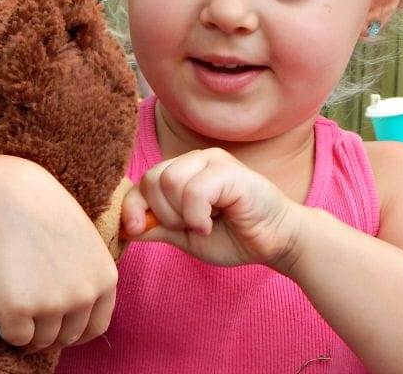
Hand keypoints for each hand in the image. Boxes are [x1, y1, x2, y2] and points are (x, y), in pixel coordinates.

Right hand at [0, 158, 117, 351]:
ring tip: (18, 293)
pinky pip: (14, 337)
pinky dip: (6, 324)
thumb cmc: (44, 219)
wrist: (8, 200)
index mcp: (105, 279)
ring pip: (39, 341)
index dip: (74, 329)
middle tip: (31, 305)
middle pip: (66, 337)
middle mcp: (83, 295)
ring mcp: (51, 303)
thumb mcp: (85, 244)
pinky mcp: (17, 309)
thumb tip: (82, 320)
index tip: (58, 322)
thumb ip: (89, 279)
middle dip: (49, 329)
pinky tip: (4, 293)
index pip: (95, 327)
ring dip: (27, 328)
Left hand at [121, 148, 302, 269]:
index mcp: (182, 172)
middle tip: (188, 228)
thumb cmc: (235, 236)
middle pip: (152, 178)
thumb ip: (158, 227)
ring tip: (202, 224)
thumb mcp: (186, 237)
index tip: (135, 229)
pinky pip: (194, 190)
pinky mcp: (229, 170)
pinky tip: (211, 223)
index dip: (133, 206)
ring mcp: (213, 160)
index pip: (143, 181)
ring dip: (181, 214)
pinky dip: (197, 215)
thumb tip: (125, 227)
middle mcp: (195, 160)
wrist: (276, 242)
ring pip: (170, 181)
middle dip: (163, 213)